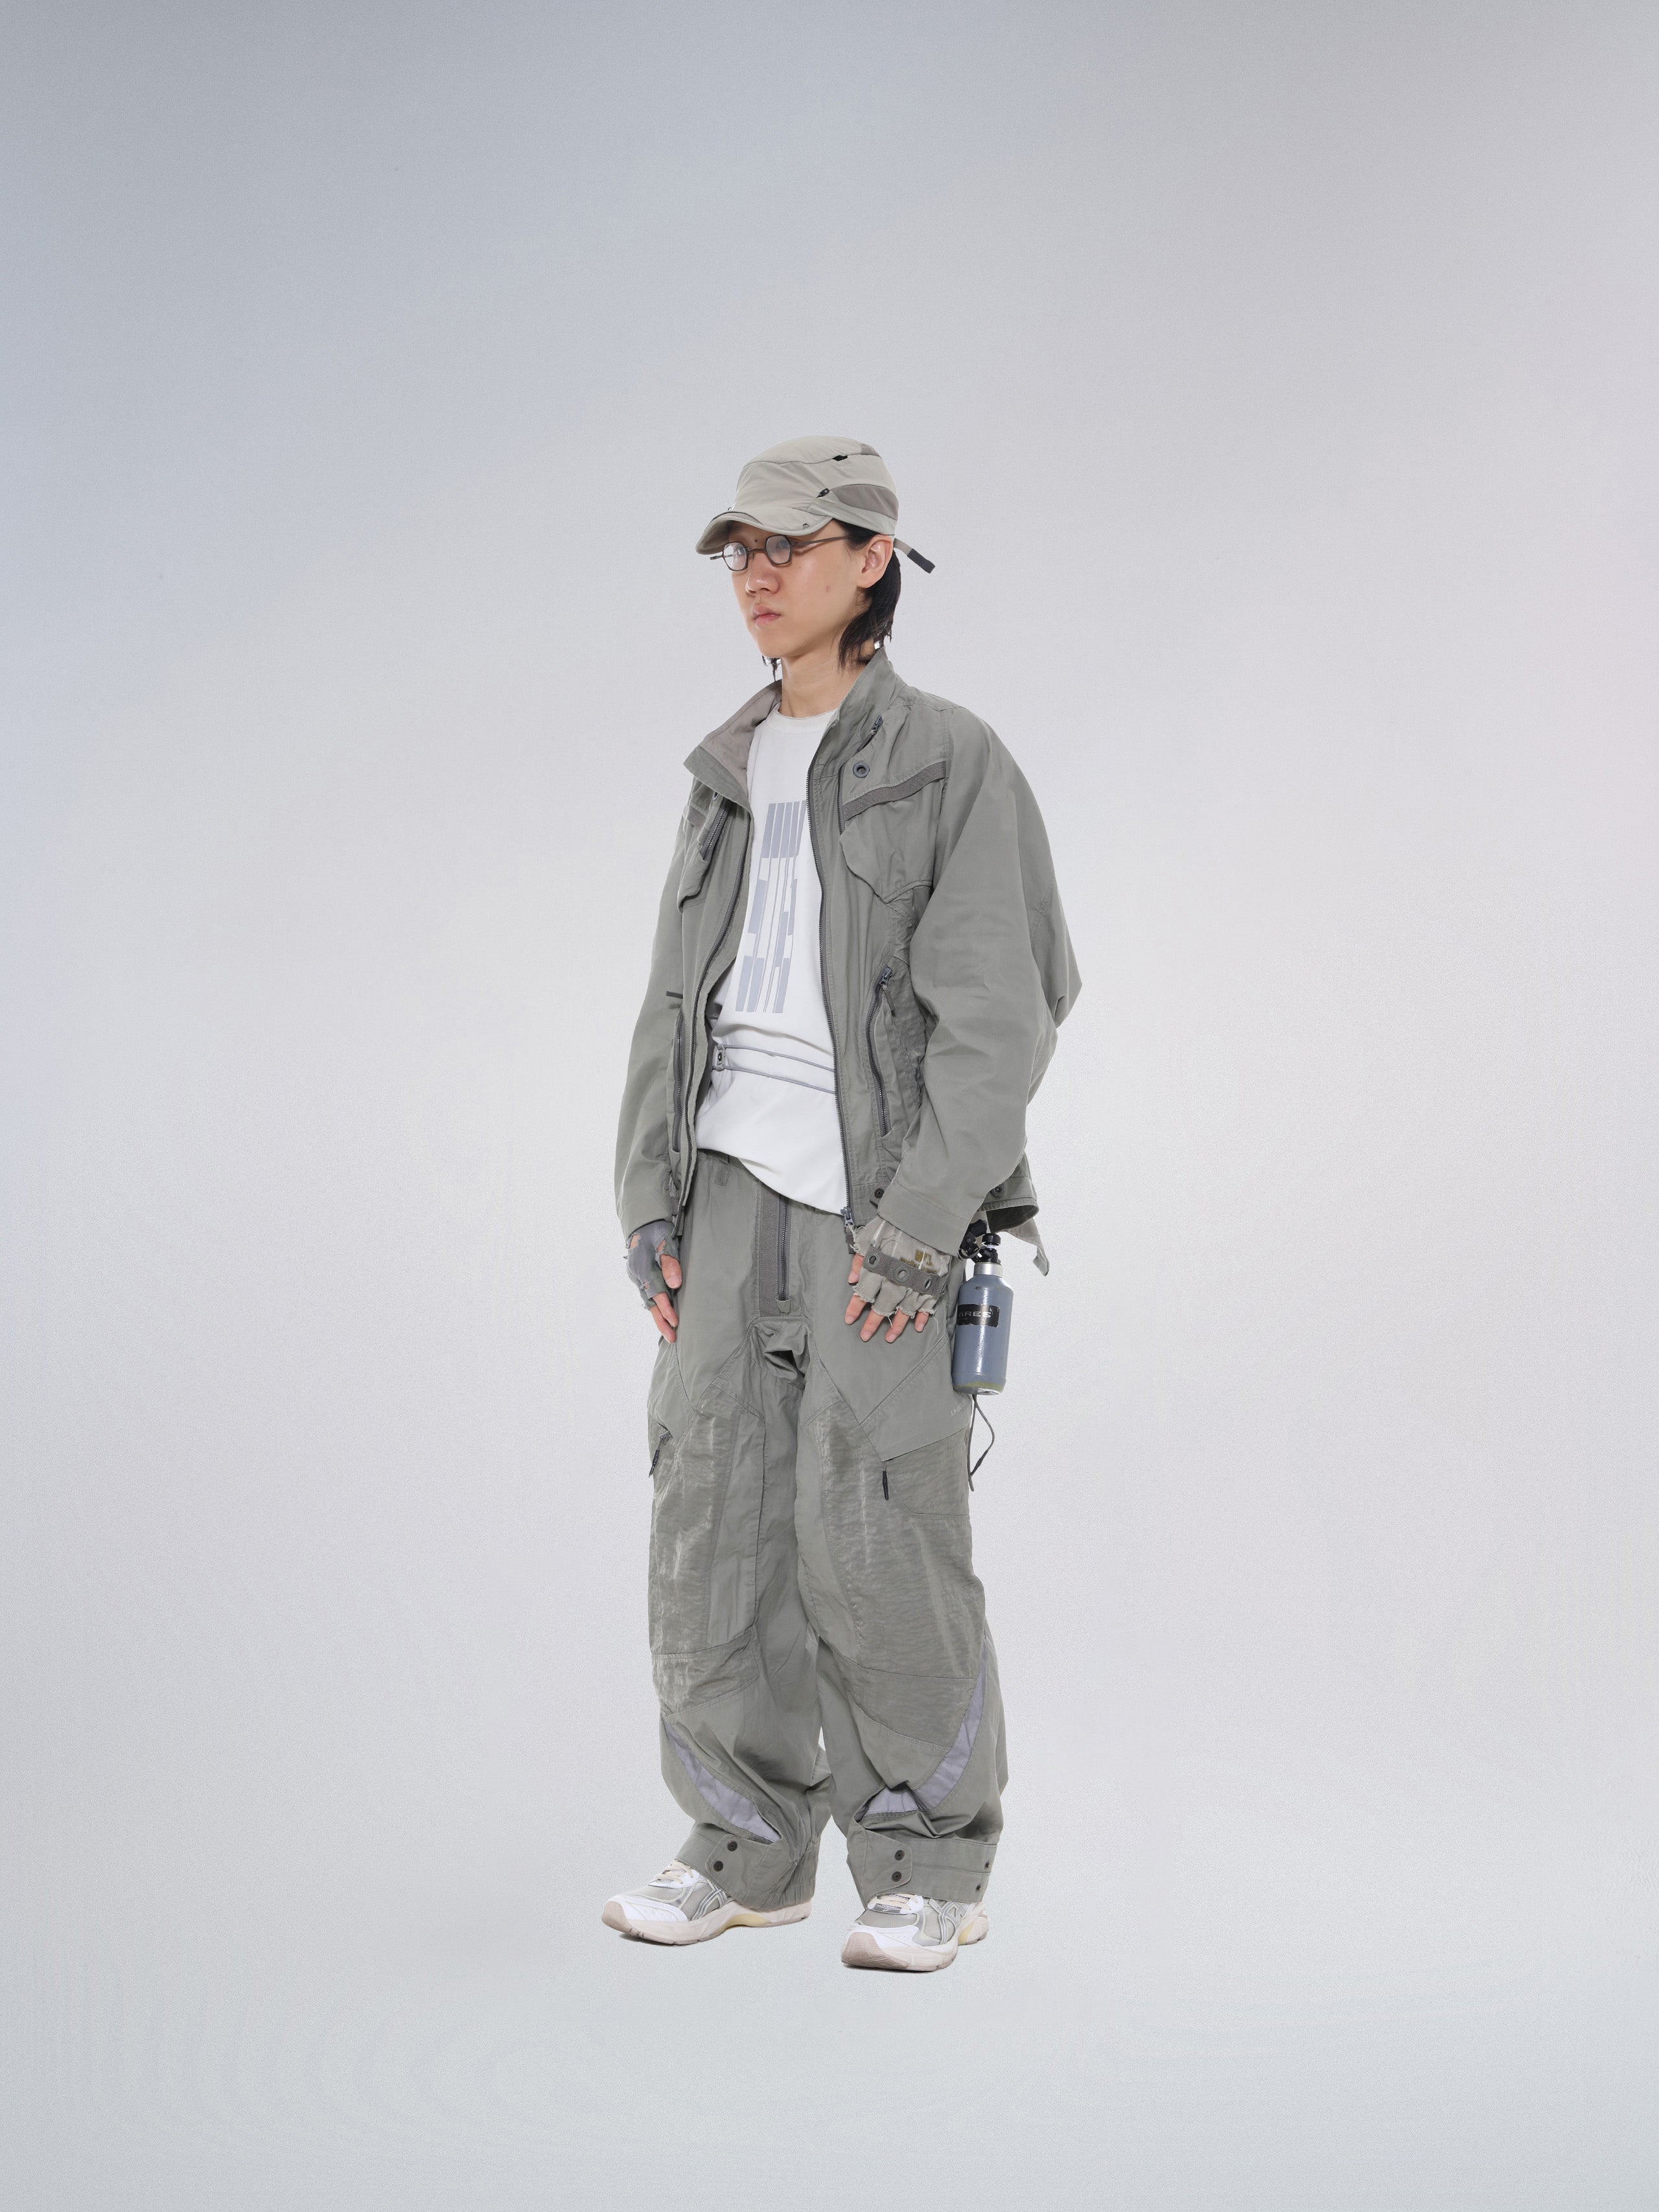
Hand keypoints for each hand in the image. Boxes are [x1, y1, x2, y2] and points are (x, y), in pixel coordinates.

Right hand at [626, 1220, 682, 1343]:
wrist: (642, 1222)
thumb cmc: (657, 1231)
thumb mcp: (665, 1242)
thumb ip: (670, 1263)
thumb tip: (674, 1285)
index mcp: (642, 1268)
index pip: (656, 1294)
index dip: (666, 1310)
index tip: (676, 1323)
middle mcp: (636, 1276)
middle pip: (650, 1303)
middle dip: (661, 1322)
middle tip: (672, 1338)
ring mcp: (636, 1277)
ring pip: (647, 1301)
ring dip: (658, 1316)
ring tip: (668, 1332)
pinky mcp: (638, 1276)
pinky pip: (647, 1294)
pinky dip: (654, 1306)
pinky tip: (661, 1315)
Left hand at [845, 1216, 951, 1343]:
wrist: (928, 1215)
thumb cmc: (897, 1222)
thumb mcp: (871, 1234)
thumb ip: (860, 1257)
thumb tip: (851, 1278)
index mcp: (879, 1268)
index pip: (864, 1293)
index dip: (855, 1308)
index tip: (849, 1319)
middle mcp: (896, 1279)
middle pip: (882, 1307)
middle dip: (873, 1323)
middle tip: (865, 1336)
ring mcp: (916, 1282)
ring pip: (904, 1311)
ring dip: (896, 1325)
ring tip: (890, 1337)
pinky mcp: (933, 1281)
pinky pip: (928, 1304)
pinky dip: (923, 1316)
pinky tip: (917, 1326)